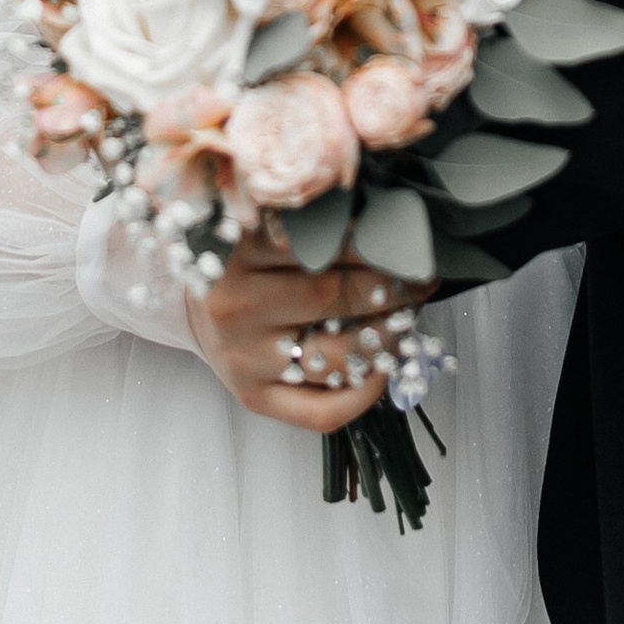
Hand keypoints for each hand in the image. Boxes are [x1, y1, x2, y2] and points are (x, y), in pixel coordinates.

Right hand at [187, 220, 411, 434]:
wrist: (199, 311)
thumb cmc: (247, 264)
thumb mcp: (263, 226)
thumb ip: (312, 219)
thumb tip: (387, 212)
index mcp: (240, 250)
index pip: (323, 242)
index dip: (376, 241)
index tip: (409, 238)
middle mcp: (238, 306)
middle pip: (333, 295)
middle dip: (392, 286)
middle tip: (424, 276)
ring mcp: (245, 359)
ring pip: (337, 358)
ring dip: (389, 338)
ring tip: (410, 318)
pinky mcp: (253, 398)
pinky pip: (321, 411)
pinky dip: (363, 396)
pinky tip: (383, 369)